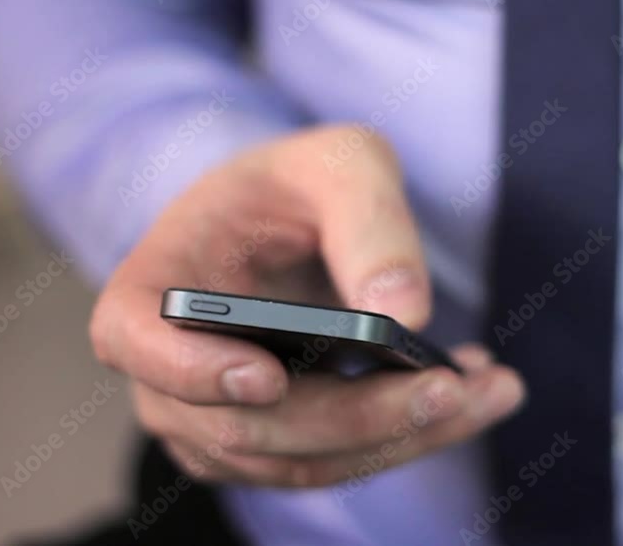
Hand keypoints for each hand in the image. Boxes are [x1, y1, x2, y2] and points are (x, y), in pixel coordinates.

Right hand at [89, 125, 525, 486]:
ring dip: (401, 436)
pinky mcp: (276, 443)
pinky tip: (469, 396)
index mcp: (155, 289)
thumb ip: (369, 220)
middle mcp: (173, 373)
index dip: (189, 371)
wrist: (295, 225)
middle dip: (358, 416)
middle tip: (449, 390)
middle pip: (248, 424)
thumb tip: (404, 313)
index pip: (134, 342)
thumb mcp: (340, 163)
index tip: (265, 376)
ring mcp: (219, 421)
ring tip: (488, 392)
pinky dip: (404, 436)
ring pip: (303, 459)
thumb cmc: (299, 184)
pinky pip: (336, 459)